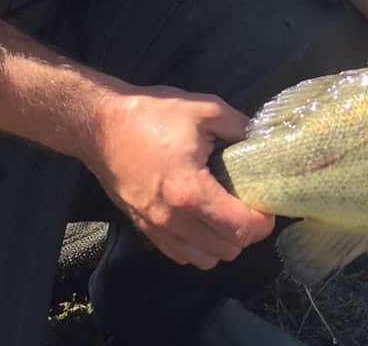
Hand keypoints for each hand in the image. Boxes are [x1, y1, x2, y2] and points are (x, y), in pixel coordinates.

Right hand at [84, 82, 274, 268]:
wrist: (100, 126)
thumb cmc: (151, 115)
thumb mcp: (203, 109)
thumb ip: (238, 126)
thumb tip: (261, 139)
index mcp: (191, 192)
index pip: (240, 229)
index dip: (262, 222)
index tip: (267, 206)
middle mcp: (174, 220)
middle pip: (227, 250)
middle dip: (246, 233)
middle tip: (249, 206)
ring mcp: (157, 229)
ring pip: (205, 259)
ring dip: (222, 243)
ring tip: (226, 214)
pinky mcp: (144, 229)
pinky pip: (181, 255)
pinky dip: (198, 246)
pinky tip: (200, 219)